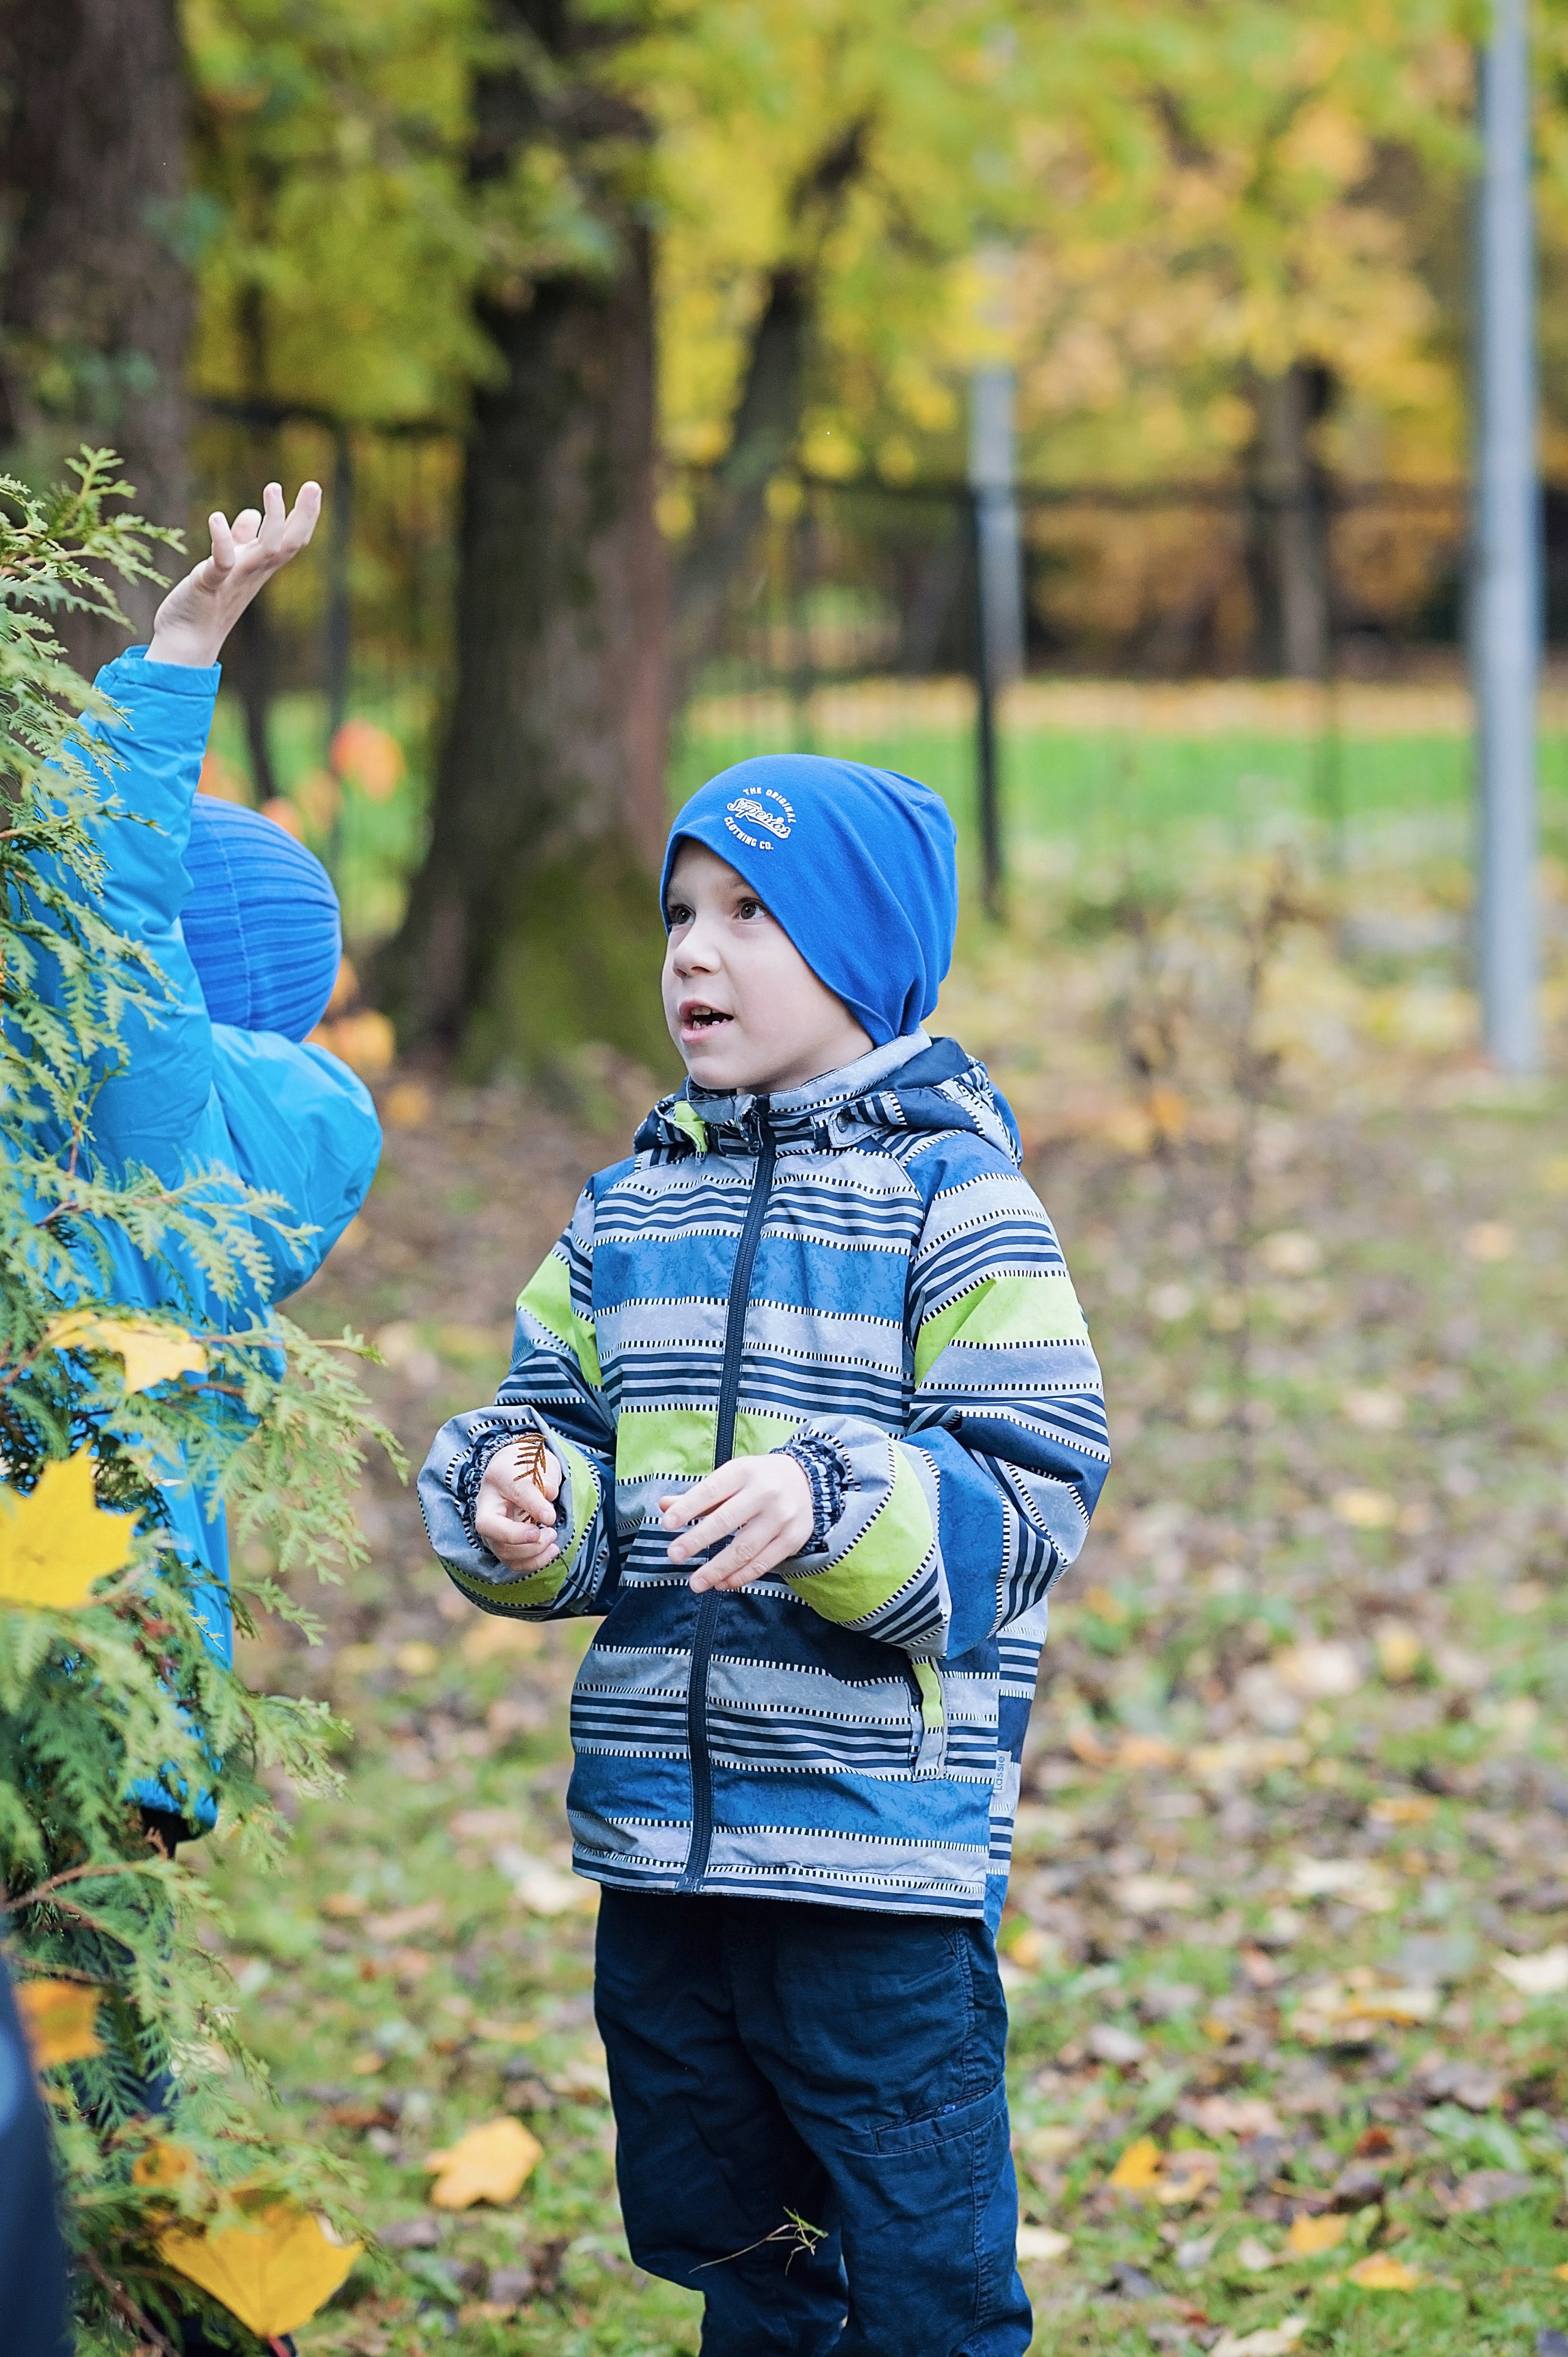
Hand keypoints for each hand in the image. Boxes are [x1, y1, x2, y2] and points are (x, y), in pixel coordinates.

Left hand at [145, 480, 321, 668]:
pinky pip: (221, 563)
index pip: (292, 540)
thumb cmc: (206, 603)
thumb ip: (241, 539)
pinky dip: (221, 541)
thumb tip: (251, 514)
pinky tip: (216, 518)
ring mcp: (235, 578)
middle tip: (312, 485)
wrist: (186, 640)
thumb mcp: (228, 564)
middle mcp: (253, 572)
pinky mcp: (209, 584)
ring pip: (267, 551)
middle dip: (303, 516)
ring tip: (273, 488)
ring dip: (274, 520)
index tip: (313, 487)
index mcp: (259, 567)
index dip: (305, 516)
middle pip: (289, 544)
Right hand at [474, 1440, 562, 1573]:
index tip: (549, 1518)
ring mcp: (493, 1530)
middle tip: (551, 1532)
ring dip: (533, 1554)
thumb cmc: (526, 1467)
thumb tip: (550, 1493)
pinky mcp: (503, 1544)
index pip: (507, 1499)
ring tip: (553, 1539)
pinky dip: (534, 1562)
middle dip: (525, 1542)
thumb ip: (543, 1478)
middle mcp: (487, 1509)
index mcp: (495, 1481)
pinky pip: (513, 1562)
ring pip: (504, 1553)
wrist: (517, 1472)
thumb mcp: (536, 1463)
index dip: (528, 1512)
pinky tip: (551, 1551)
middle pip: (494, 1535)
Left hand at [661, 1453, 812, 1593]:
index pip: (711, 1490)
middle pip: (726, 1521)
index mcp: (744, 1472)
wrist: (806, 1480)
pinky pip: (763, 1562)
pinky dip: (741, 1576)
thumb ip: (699, 1496)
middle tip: (674, 1555)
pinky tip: (722, 1583)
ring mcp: (781, 1517)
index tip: (667, 1524)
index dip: (688, 1508)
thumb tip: (665, 1506)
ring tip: (696, 1583)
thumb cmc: (757, 1480)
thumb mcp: (731, 1477)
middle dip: (697, 1540)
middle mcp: (765, 1493)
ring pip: (745, 1548)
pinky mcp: (793, 1538)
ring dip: (717, 1569)